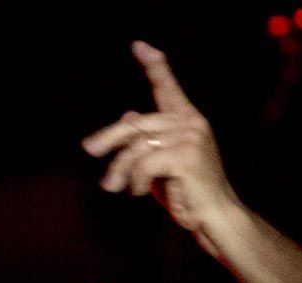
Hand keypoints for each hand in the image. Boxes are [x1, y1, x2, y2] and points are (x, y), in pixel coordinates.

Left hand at [80, 42, 247, 257]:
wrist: (212, 216)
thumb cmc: (186, 192)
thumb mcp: (160, 164)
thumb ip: (147, 141)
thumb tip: (128, 115)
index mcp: (187, 120)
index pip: (168, 87)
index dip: (154, 66)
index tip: (139, 46)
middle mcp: (191, 122)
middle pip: (137, 123)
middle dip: (109, 137)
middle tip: (89, 148)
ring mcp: (191, 136)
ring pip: (136, 147)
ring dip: (120, 170)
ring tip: (114, 186)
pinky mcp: (186, 155)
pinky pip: (144, 163)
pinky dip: (135, 180)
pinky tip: (140, 192)